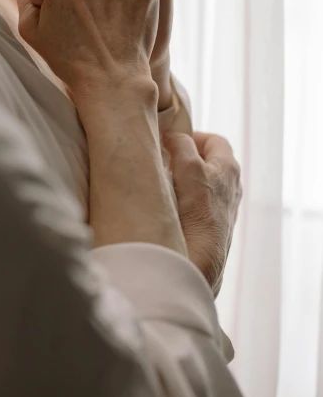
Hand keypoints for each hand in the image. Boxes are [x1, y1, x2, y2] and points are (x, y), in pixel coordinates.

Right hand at [163, 132, 241, 295]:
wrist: (201, 260)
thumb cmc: (199, 211)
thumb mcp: (189, 167)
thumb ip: (182, 145)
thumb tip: (174, 135)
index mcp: (230, 168)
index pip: (214, 140)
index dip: (193, 136)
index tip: (173, 141)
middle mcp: (232, 188)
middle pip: (209, 162)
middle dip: (187, 158)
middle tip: (166, 161)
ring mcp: (225, 209)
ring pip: (204, 184)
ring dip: (185, 180)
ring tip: (165, 183)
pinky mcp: (215, 227)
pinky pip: (200, 204)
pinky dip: (186, 200)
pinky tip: (171, 206)